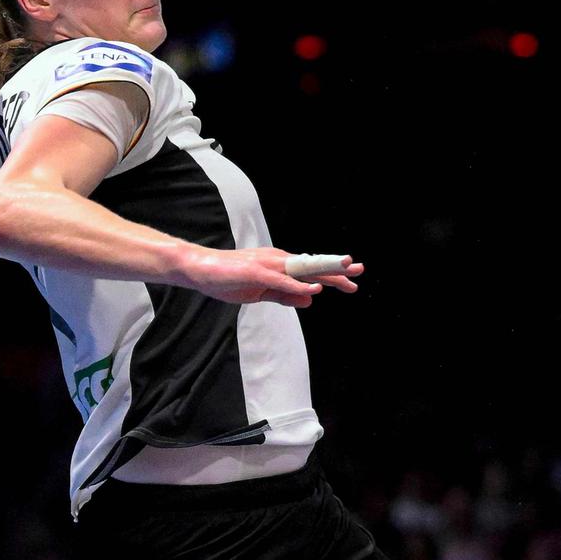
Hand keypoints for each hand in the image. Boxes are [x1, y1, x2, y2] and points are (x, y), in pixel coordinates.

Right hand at [181, 247, 363, 307]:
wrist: (200, 269)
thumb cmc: (229, 279)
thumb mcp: (262, 292)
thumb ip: (286, 295)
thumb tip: (311, 298)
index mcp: (280, 266)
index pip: (311, 269)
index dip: (333, 272)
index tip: (353, 276)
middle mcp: (278, 261)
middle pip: (312, 265)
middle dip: (337, 268)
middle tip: (359, 269)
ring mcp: (268, 265)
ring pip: (302, 269)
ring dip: (324, 270)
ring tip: (346, 272)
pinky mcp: (256, 272)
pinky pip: (282, 281)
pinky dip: (299, 285)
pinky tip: (314, 289)